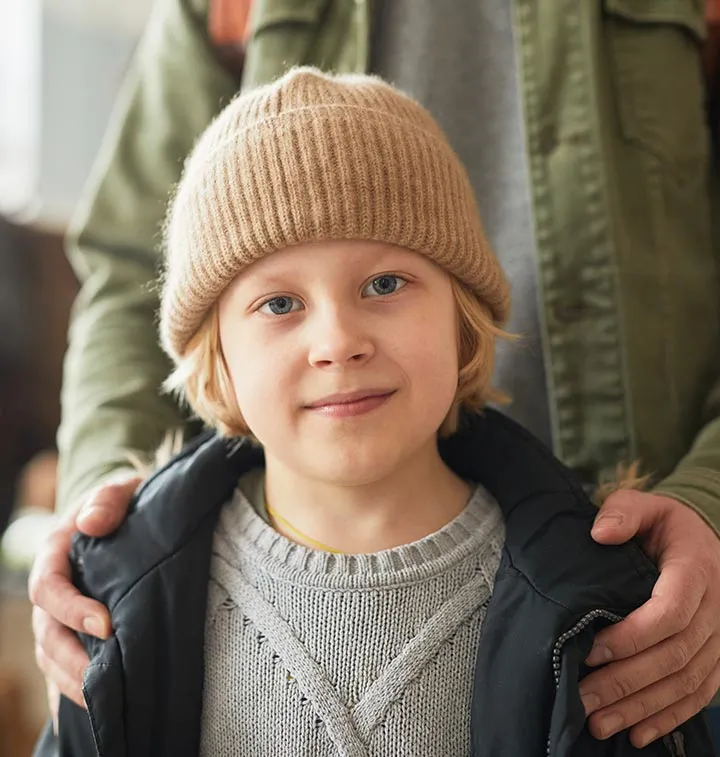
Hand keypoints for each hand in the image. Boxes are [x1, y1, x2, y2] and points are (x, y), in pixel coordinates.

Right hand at [28, 473, 141, 722]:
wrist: (121, 515)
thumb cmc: (120, 504)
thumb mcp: (118, 491)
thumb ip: (107, 500)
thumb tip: (92, 523)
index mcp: (54, 555)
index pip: (48, 589)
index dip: (72, 610)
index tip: (107, 626)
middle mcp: (50, 592)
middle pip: (46, 634)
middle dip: (72, 659)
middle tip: (106, 678)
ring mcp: (57, 617)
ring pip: (50, 658)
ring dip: (72, 681)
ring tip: (104, 701)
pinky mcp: (73, 634)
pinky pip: (62, 669)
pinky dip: (69, 693)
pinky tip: (93, 714)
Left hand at [579, 490, 719, 747]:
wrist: (700, 540)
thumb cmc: (663, 524)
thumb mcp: (645, 504)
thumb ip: (622, 511)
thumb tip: (600, 532)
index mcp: (697, 569)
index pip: (671, 611)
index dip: (633, 635)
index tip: (591, 650)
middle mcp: (715, 608)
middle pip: (675, 654)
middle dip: (627, 681)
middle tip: (583, 699)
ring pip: (686, 682)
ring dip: (643, 707)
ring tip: (600, 723)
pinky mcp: (716, 657)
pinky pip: (700, 694)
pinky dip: (670, 717)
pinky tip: (638, 734)